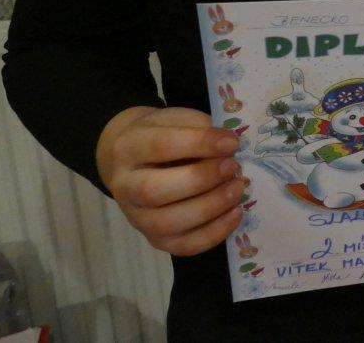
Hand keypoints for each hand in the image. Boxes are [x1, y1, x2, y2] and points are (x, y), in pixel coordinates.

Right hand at [96, 106, 244, 255]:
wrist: (130, 159)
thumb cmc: (161, 133)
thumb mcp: (175, 119)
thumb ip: (199, 129)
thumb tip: (230, 149)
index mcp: (129, 148)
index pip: (161, 146)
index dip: (199, 144)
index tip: (232, 142)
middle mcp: (125, 187)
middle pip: (154, 191)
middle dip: (201, 180)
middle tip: (233, 167)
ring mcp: (136, 217)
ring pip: (167, 223)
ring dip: (210, 207)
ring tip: (238, 188)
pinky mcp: (153, 238)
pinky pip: (182, 245)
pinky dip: (213, 234)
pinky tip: (236, 213)